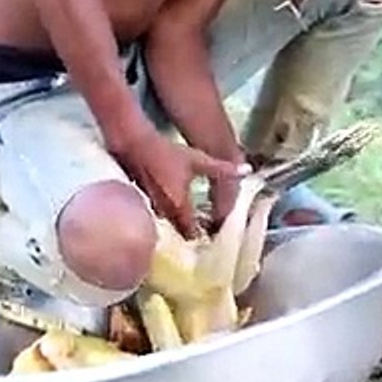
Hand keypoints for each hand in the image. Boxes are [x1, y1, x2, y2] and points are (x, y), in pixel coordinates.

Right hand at [110, 129, 244, 238]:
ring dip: (174, 224)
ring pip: (165, 223)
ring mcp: (150, 206)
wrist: (134, 144)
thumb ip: (223, 169)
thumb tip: (247, 170)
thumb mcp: (198, 159)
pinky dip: (162, 214)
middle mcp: (165, 211)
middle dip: (188, 233)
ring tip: (184, 220)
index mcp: (180, 205)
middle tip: (198, 232)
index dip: (201, 236)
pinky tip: (165, 205)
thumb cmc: (166, 152)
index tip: (207, 237)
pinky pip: (153, 214)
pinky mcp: (140, 199)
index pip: (192, 232)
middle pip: (178, 231)